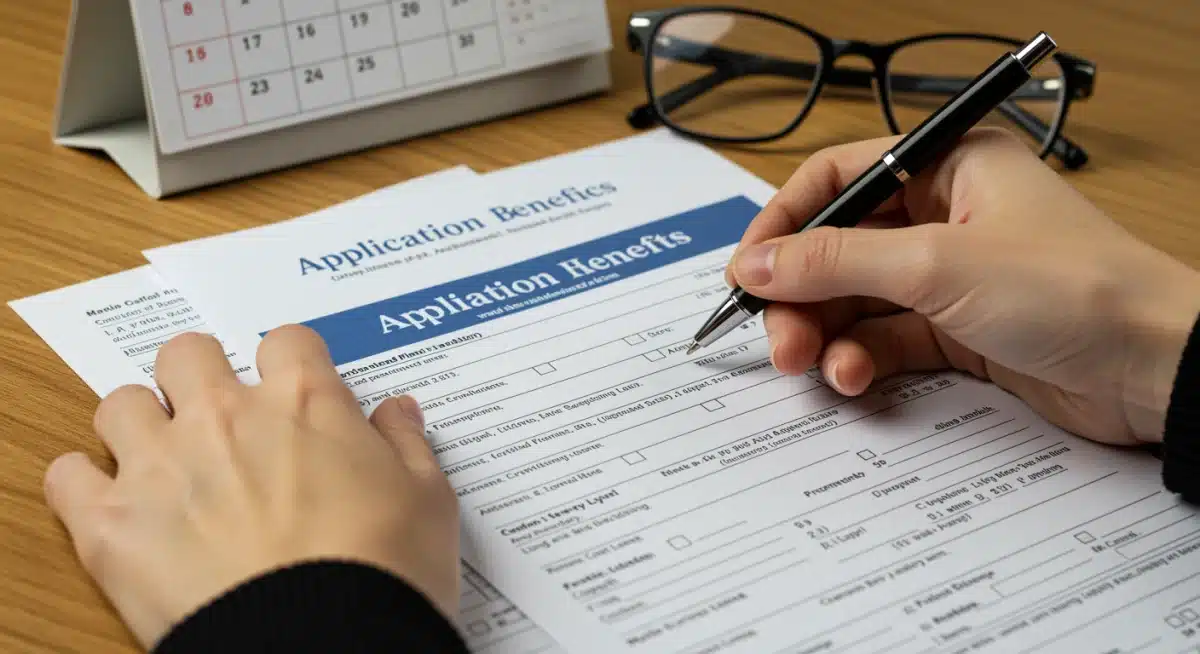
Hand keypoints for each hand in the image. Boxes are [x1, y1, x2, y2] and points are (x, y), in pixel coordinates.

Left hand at [42, 326, 459, 648]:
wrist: (325, 647)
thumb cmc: (385, 572)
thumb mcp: (428, 501)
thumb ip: (408, 445)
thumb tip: (398, 412)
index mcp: (304, 404)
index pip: (286, 341)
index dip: (292, 364)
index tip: (296, 393)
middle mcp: (225, 418)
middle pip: (188, 353)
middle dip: (201, 377)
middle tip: (220, 418)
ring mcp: (160, 467)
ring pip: (121, 404)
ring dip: (140, 425)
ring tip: (163, 462)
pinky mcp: (110, 526)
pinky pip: (67, 475)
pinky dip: (84, 484)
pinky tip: (113, 505)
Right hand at [727, 127, 1199, 444]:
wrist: (1156, 370)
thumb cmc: (1073, 290)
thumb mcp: (937, 266)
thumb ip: (836, 262)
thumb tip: (757, 264)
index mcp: (946, 166)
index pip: (837, 178)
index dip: (786, 223)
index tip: (748, 271)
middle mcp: (943, 214)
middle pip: (838, 248)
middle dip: (802, 296)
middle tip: (778, 340)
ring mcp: (949, 276)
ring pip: (856, 300)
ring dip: (827, 335)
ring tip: (816, 367)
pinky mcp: (957, 331)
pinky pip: (885, 339)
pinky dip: (861, 360)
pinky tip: (856, 380)